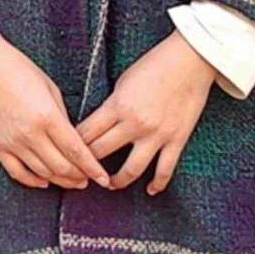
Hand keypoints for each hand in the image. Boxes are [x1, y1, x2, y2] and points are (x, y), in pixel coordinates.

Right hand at [0, 38, 109, 190]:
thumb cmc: (17, 69)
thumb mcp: (50, 88)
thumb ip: (62, 117)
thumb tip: (73, 141)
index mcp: (47, 116)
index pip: (76, 151)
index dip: (93, 168)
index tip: (104, 179)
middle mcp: (29, 133)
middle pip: (62, 167)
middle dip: (79, 176)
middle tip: (88, 179)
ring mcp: (11, 141)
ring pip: (43, 173)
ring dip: (60, 180)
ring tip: (71, 180)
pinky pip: (18, 172)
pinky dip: (34, 181)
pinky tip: (44, 181)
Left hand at [76, 31, 216, 194]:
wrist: (189, 62)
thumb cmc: (153, 66)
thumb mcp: (123, 82)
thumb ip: (112, 105)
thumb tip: (99, 122)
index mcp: (117, 106)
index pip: (87, 132)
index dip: (73, 144)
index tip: (66, 151)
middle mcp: (135, 124)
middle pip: (102, 151)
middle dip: (87, 162)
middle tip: (80, 170)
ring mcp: (157, 135)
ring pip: (131, 169)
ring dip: (118, 180)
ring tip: (109, 185)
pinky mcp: (176, 141)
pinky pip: (165, 170)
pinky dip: (157, 184)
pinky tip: (149, 190)